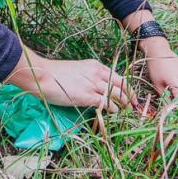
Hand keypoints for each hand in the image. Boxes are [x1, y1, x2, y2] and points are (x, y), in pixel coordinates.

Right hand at [7, 47, 136, 111]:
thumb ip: (88, 77)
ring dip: (124, 104)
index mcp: (95, 66)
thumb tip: (95, 88)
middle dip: (130, 96)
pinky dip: (113, 108)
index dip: (126, 87)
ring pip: (116, 94)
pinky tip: (114, 112)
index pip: (118, 76)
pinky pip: (106, 103)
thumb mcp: (76, 70)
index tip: (130, 95)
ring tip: (127, 111)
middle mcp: (97, 73)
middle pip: (121, 85)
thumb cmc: (55, 74)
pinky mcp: (87, 96)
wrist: (43, 75)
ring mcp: (93, 84)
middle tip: (134, 105)